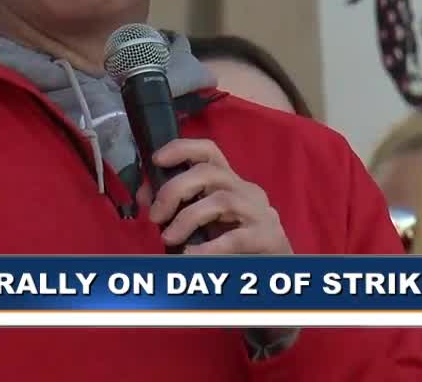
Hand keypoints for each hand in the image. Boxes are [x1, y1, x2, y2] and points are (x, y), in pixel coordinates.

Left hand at [139, 138, 291, 255]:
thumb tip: (144, 195)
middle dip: (175, 190)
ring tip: (168, 238)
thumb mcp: (203, 222)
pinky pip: (234, 238)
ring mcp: (259, 213)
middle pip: (209, 173)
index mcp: (230, 182)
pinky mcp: (267, 238)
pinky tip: (189, 256)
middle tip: (155, 215)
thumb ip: (176, 206)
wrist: (277, 272)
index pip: (208, 151)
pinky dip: (207, 247)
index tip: (156, 160)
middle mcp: (246, 190)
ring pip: (221, 201)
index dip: (181, 149)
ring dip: (187, 218)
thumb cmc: (235, 245)